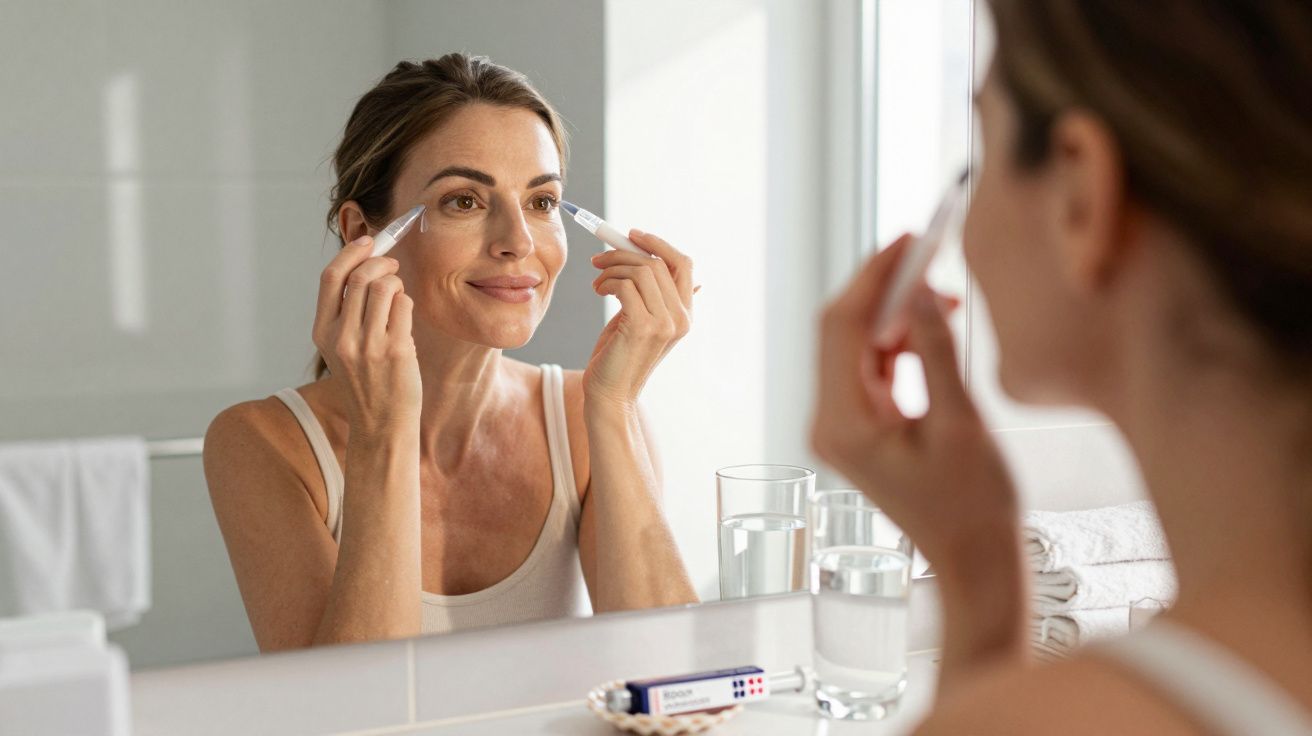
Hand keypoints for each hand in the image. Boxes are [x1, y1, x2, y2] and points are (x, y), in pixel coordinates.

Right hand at [312, 236, 421, 437]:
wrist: (381, 424)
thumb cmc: (367, 381)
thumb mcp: (342, 347)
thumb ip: (347, 311)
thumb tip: (366, 263)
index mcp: (322, 332)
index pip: (330, 278)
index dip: (351, 252)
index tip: (368, 241)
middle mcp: (341, 337)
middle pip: (360, 276)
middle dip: (382, 262)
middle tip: (393, 267)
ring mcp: (368, 344)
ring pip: (384, 287)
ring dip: (397, 282)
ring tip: (399, 295)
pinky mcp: (395, 350)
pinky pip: (404, 305)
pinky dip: (407, 303)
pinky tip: (405, 318)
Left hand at [584, 231, 693, 409]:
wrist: (609, 394)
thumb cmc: (619, 356)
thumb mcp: (640, 320)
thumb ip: (652, 294)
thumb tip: (657, 262)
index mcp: (685, 315)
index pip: (684, 264)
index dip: (659, 244)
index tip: (632, 235)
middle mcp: (681, 318)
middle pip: (658, 262)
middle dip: (623, 253)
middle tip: (598, 259)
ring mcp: (665, 323)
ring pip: (641, 270)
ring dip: (611, 268)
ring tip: (596, 283)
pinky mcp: (643, 326)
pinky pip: (625, 285)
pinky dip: (607, 282)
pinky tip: (598, 291)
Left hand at [810, 234, 1018, 564]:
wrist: (974, 561)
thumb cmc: (974, 505)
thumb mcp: (962, 424)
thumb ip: (936, 353)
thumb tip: (918, 290)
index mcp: (843, 425)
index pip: (843, 328)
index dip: (874, 275)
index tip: (910, 238)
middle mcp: (828, 423)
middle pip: (840, 331)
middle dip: (881, 286)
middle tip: (927, 250)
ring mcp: (839, 427)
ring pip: (854, 345)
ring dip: (894, 313)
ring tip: (946, 297)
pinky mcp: (858, 428)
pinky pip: (869, 367)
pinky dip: (898, 341)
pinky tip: (934, 327)